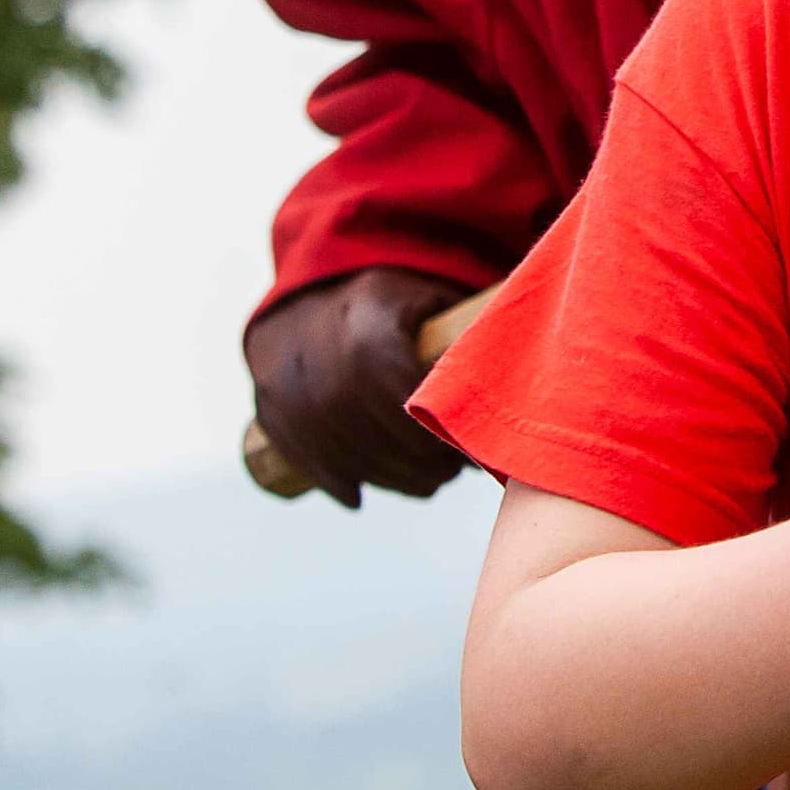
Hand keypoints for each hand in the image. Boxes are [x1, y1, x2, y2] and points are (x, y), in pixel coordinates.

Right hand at [244, 266, 473, 505]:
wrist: (314, 293)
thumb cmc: (397, 303)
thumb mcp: (434, 300)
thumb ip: (467, 337)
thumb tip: (522, 387)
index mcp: (364, 316)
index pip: (388, 379)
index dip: (424, 423)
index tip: (461, 446)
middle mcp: (316, 344)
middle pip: (361, 420)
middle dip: (411, 459)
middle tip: (449, 473)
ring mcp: (284, 374)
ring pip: (330, 442)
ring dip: (382, 475)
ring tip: (424, 483)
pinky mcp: (267, 401)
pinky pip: (296, 450)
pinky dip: (330, 477)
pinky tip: (358, 497)